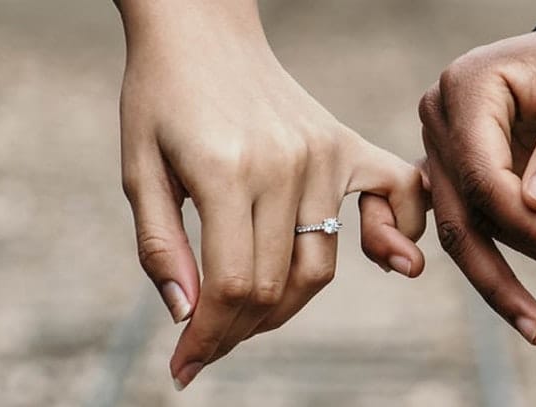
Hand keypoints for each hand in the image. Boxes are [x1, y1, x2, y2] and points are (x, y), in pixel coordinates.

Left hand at [115, 0, 425, 389]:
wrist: (201, 31)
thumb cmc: (160, 97)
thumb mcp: (139, 169)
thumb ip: (160, 246)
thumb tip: (186, 316)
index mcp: (225, 171)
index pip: (233, 286)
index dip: (208, 338)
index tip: (185, 367)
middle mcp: (285, 165)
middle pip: (276, 286)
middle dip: (238, 330)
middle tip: (208, 343)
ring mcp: (323, 153)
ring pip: (319, 265)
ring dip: (285, 306)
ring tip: (248, 314)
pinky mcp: (346, 143)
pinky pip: (396, 197)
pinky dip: (396, 236)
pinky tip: (385, 260)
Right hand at [419, 25, 535, 343]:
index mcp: (467, 86)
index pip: (483, 174)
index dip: (527, 224)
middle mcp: (442, 118)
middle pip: (462, 212)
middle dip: (505, 273)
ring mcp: (444, 147)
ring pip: (461, 229)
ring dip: (501, 280)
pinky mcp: (460, 171)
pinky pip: (461, 223)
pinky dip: (482, 261)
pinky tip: (498, 303)